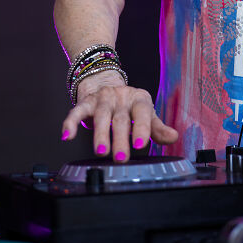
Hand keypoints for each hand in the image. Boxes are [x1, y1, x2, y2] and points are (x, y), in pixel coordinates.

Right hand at [61, 73, 177, 161]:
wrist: (105, 84)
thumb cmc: (128, 106)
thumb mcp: (145, 113)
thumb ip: (157, 128)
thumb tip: (174, 137)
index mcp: (139, 100)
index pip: (143, 112)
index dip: (142, 128)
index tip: (140, 144)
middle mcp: (122, 97)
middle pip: (121, 119)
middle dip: (120, 139)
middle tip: (120, 157)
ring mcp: (103, 99)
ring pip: (101, 116)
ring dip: (100, 134)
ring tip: (101, 152)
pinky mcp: (86, 102)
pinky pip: (76, 111)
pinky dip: (71, 122)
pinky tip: (68, 135)